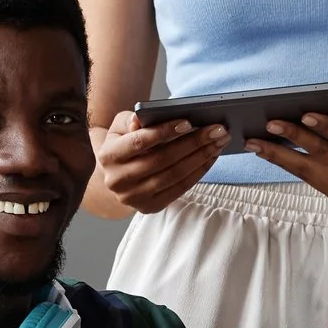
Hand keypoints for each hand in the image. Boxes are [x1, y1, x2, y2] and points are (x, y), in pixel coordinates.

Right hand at [95, 111, 226, 212]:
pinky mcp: (149, 207)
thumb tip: (141, 119)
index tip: (189, 122)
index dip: (164, 132)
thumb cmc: (123, 143)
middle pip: (162, 160)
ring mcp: (133, 197)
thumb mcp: (120, 127)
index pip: (139, 142)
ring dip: (201, 158)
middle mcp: (118, 180)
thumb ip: (130, 120)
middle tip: (217, 130)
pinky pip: (180, 189)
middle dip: (193, 143)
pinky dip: (198, 172)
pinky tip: (211, 158)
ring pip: (174, 176)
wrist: (116, 174)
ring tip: (219, 142)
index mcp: (108, 156)